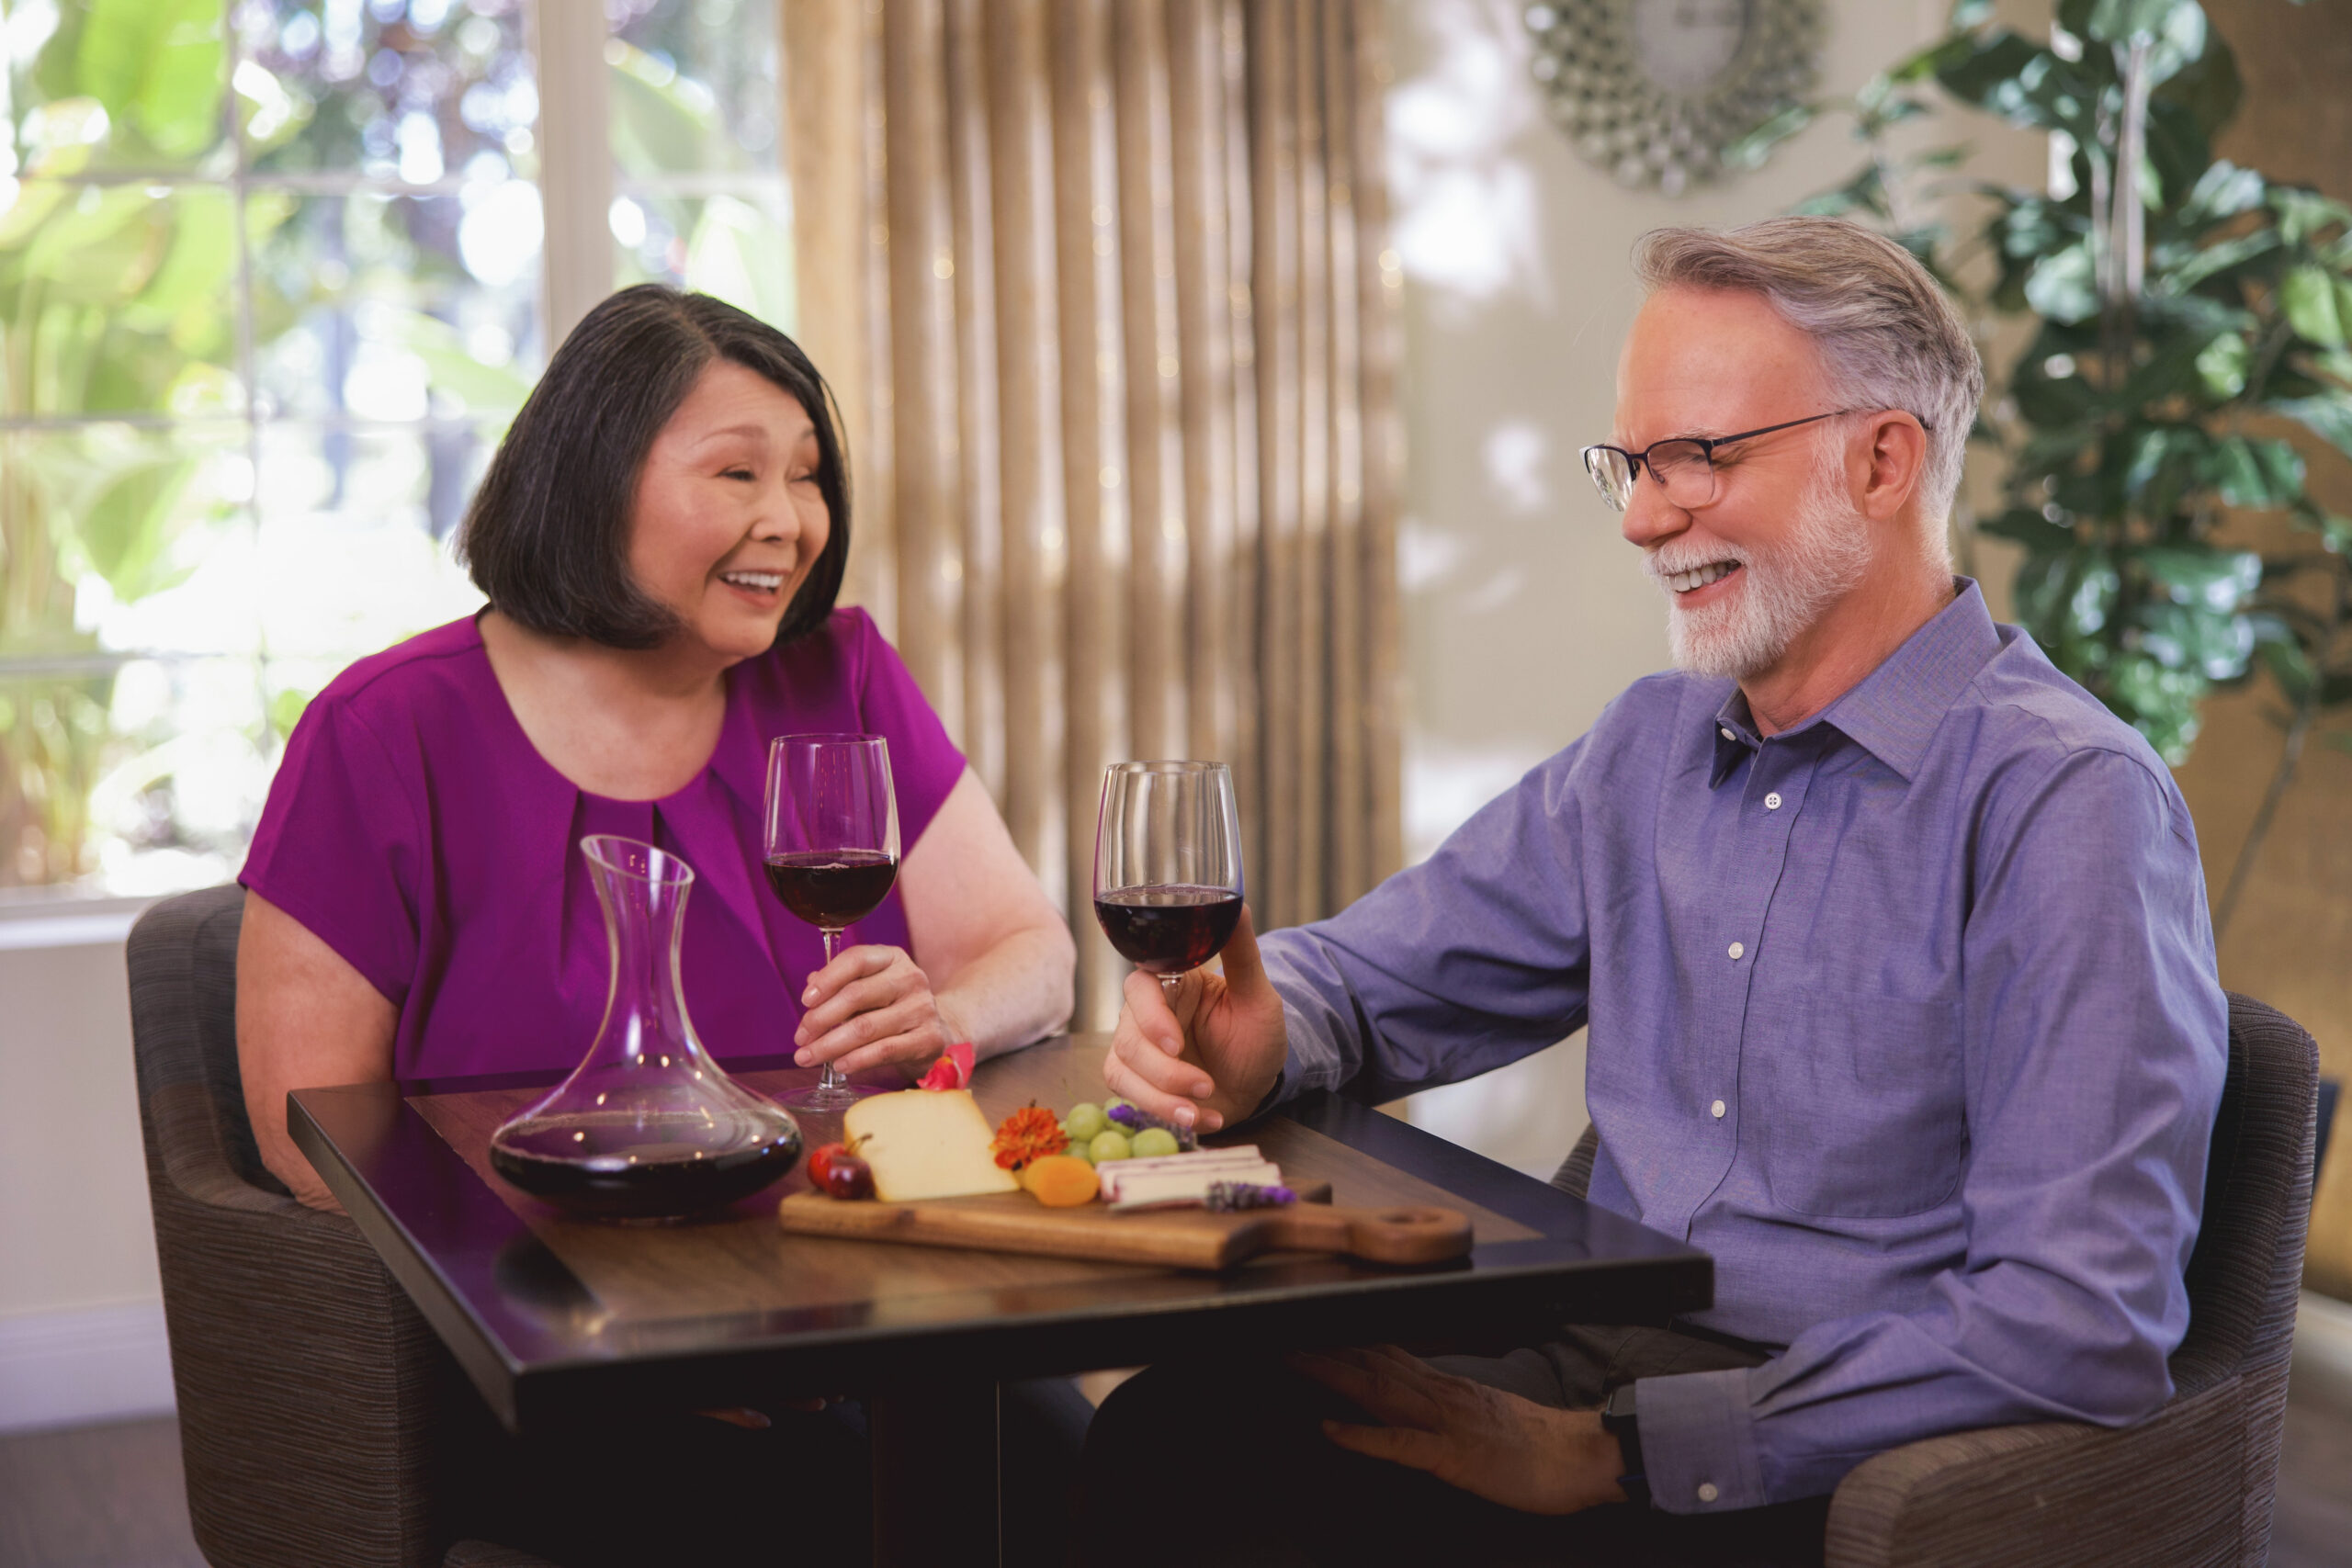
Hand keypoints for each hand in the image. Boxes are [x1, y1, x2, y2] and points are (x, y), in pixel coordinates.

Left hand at [794, 945, 958, 1077]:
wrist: (938, 1031)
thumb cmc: (893, 1007)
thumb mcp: (869, 987)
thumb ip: (840, 985)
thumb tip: (810, 987)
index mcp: (892, 958)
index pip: (856, 960)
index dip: (827, 979)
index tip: (805, 1000)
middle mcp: (910, 978)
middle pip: (856, 995)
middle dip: (820, 1019)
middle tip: (800, 1037)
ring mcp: (921, 1009)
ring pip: (865, 1027)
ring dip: (829, 1045)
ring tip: (808, 1056)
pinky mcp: (928, 1039)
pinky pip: (884, 1050)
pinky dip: (856, 1060)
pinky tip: (838, 1065)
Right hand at [1103, 906, 1286, 1133]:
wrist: (1260, 1084)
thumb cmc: (1257, 1035)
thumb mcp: (1258, 996)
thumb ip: (1242, 953)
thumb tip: (1238, 905)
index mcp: (1172, 984)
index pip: (1139, 987)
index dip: (1149, 1017)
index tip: (1175, 1044)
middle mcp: (1148, 1015)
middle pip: (1127, 1037)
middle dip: (1163, 1071)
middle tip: (1204, 1085)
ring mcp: (1139, 1051)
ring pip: (1121, 1071)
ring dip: (1161, 1098)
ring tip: (1200, 1110)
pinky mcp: (1138, 1084)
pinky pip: (1130, 1099)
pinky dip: (1164, 1114)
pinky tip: (1202, 1120)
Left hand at [1288, 1345, 1627, 1515]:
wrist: (1582, 1457)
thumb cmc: (1538, 1445)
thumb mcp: (1485, 1415)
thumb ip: (1450, 1403)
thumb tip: (1420, 1398)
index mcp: (1447, 1386)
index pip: (1386, 1354)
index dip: (1344, 1341)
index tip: (1308, 1328)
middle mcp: (1439, 1394)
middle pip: (1372, 1363)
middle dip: (1324, 1349)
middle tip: (1281, 1331)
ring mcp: (1444, 1422)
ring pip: (1378, 1390)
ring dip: (1332, 1374)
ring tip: (1293, 1360)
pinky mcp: (1452, 1455)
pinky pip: (1400, 1443)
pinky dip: (1361, 1435)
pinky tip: (1331, 1428)